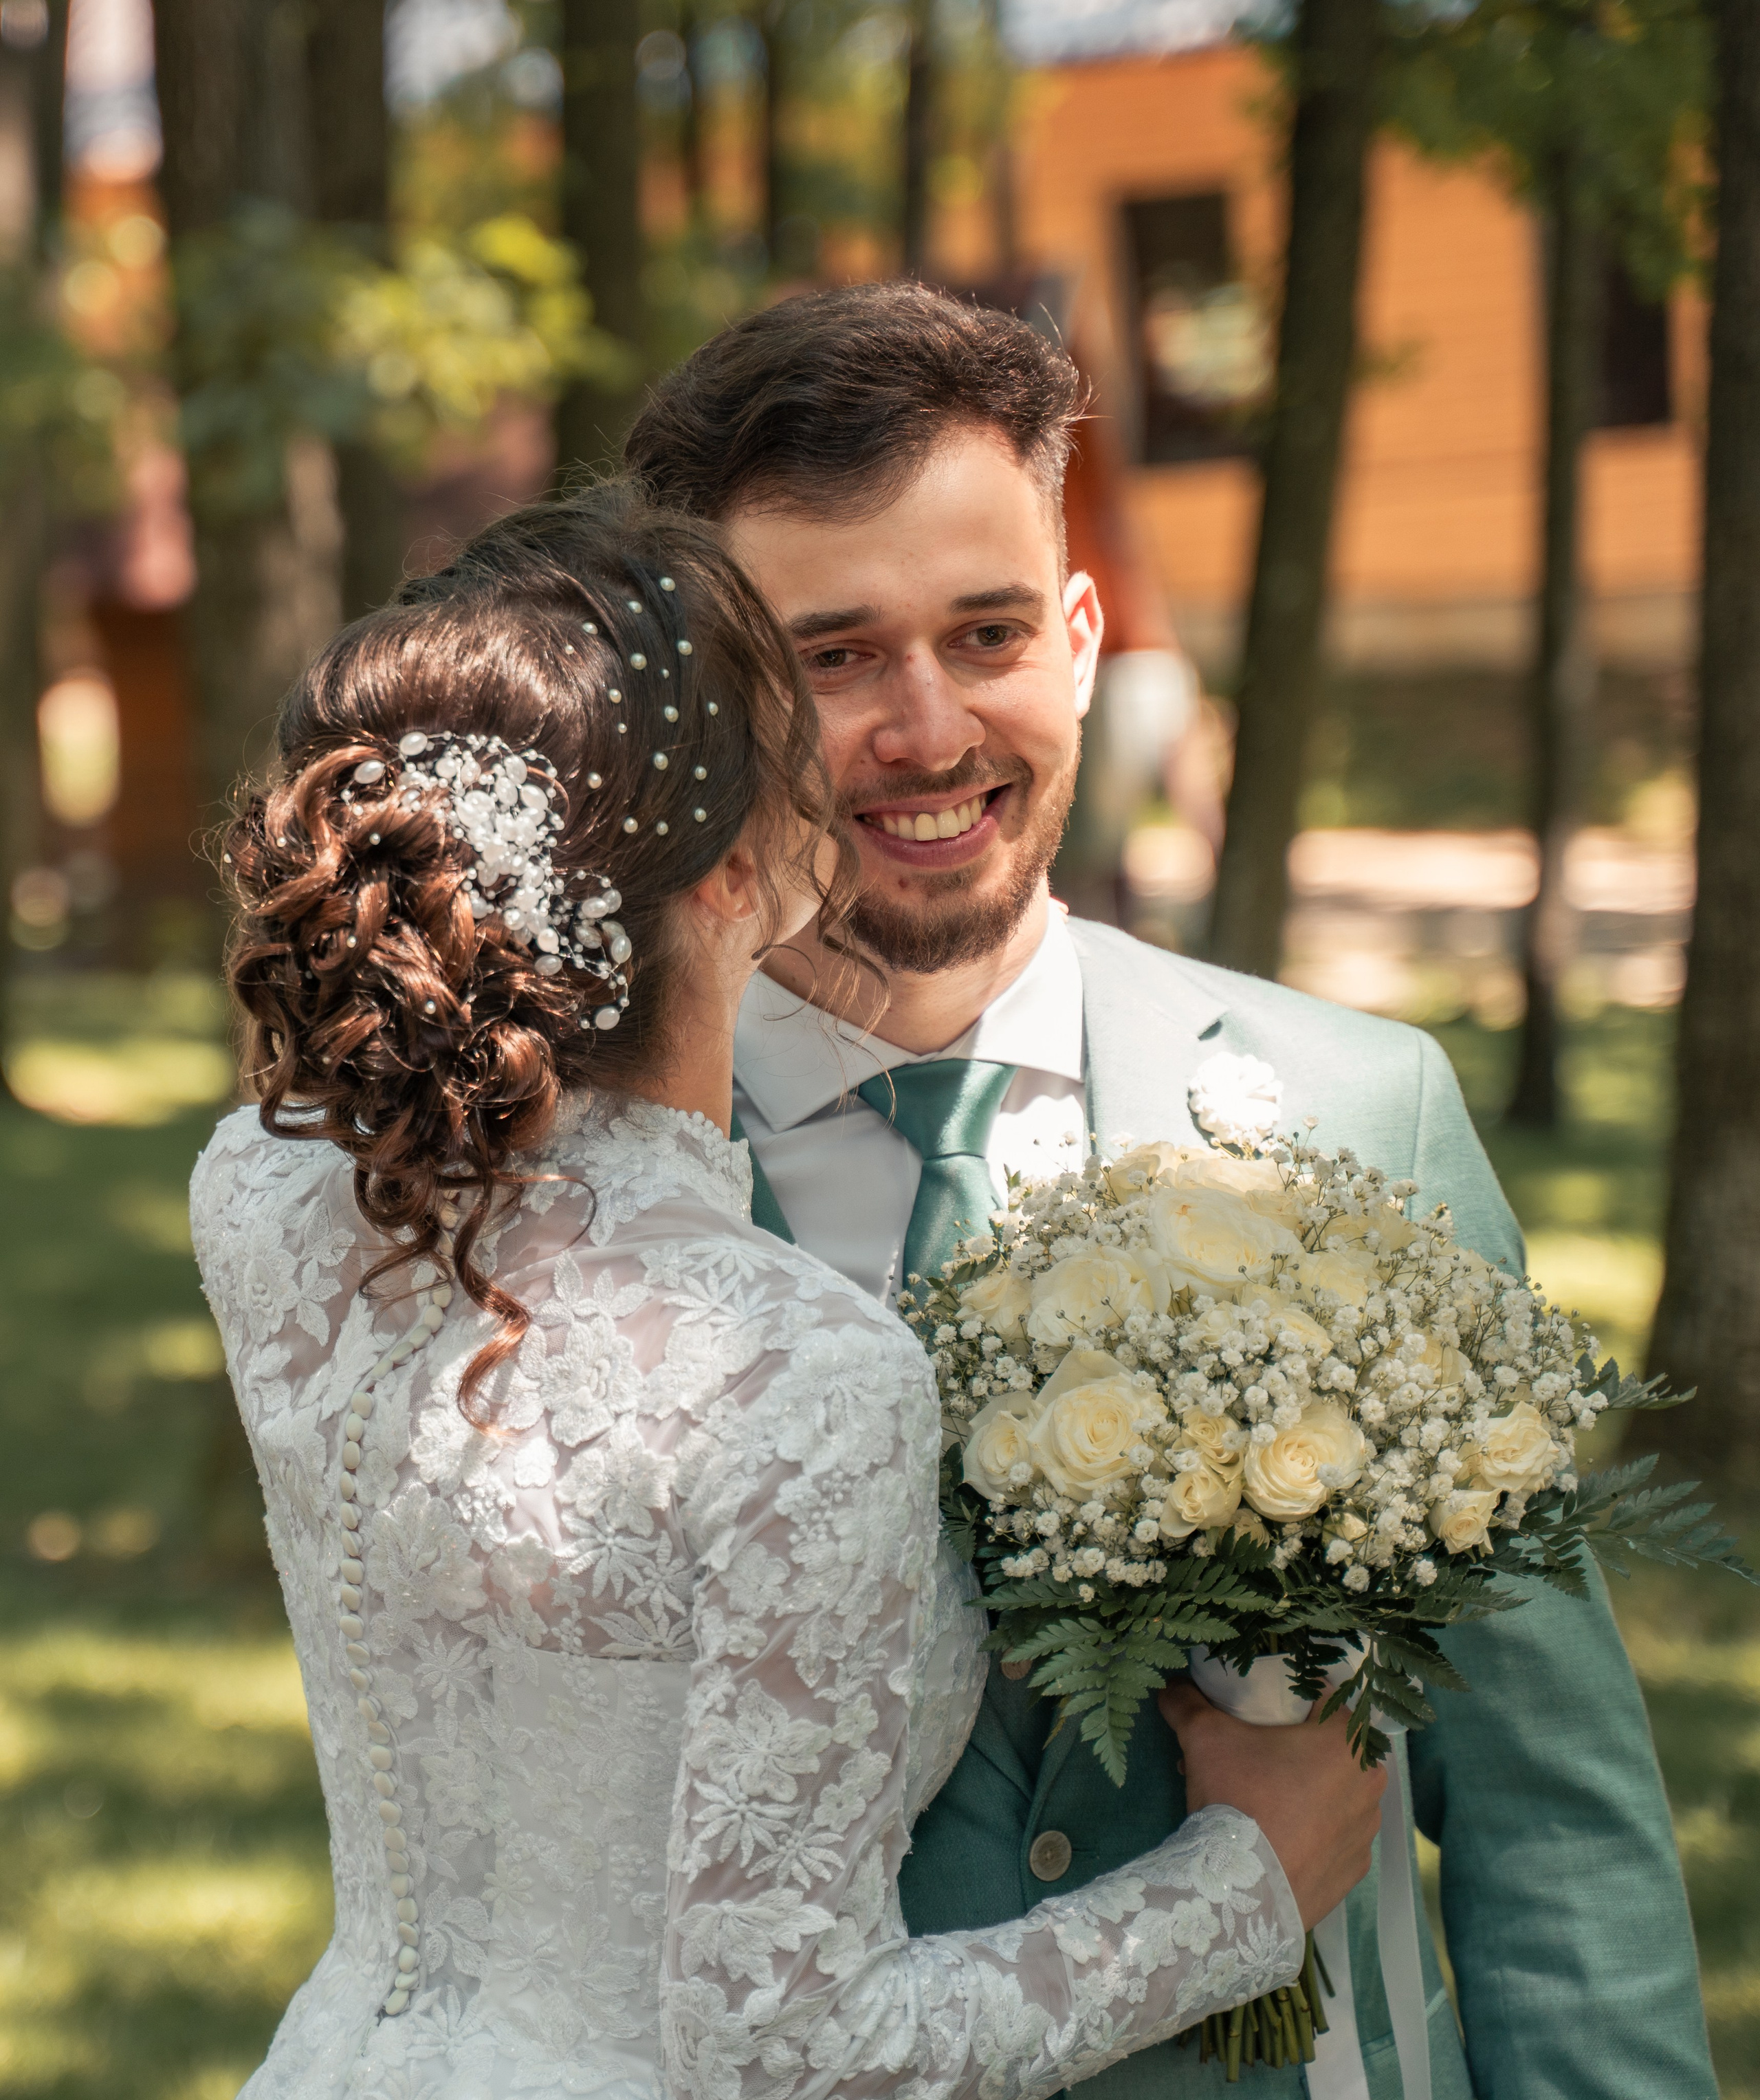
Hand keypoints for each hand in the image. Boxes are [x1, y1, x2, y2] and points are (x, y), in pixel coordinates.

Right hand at [1158, 1678, 1386, 1929]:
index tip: (1259, 1715)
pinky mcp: (1355, 1871)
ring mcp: (1365, 1832)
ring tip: (1256, 1801)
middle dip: (1293, 1748)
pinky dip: (1311, 1831)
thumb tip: (1169, 1685)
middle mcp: (1370, 1784)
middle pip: (1328, 1749)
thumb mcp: (1204, 1737)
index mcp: (1347, 1742)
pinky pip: (1334, 1836)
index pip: (1324, 1701)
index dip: (1290, 1702)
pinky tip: (1277, 1836)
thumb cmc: (1237, 1798)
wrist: (1242, 1892)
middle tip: (1250, 1757)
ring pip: (1333, 1793)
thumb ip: (1188, 1702)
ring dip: (1304, 1789)